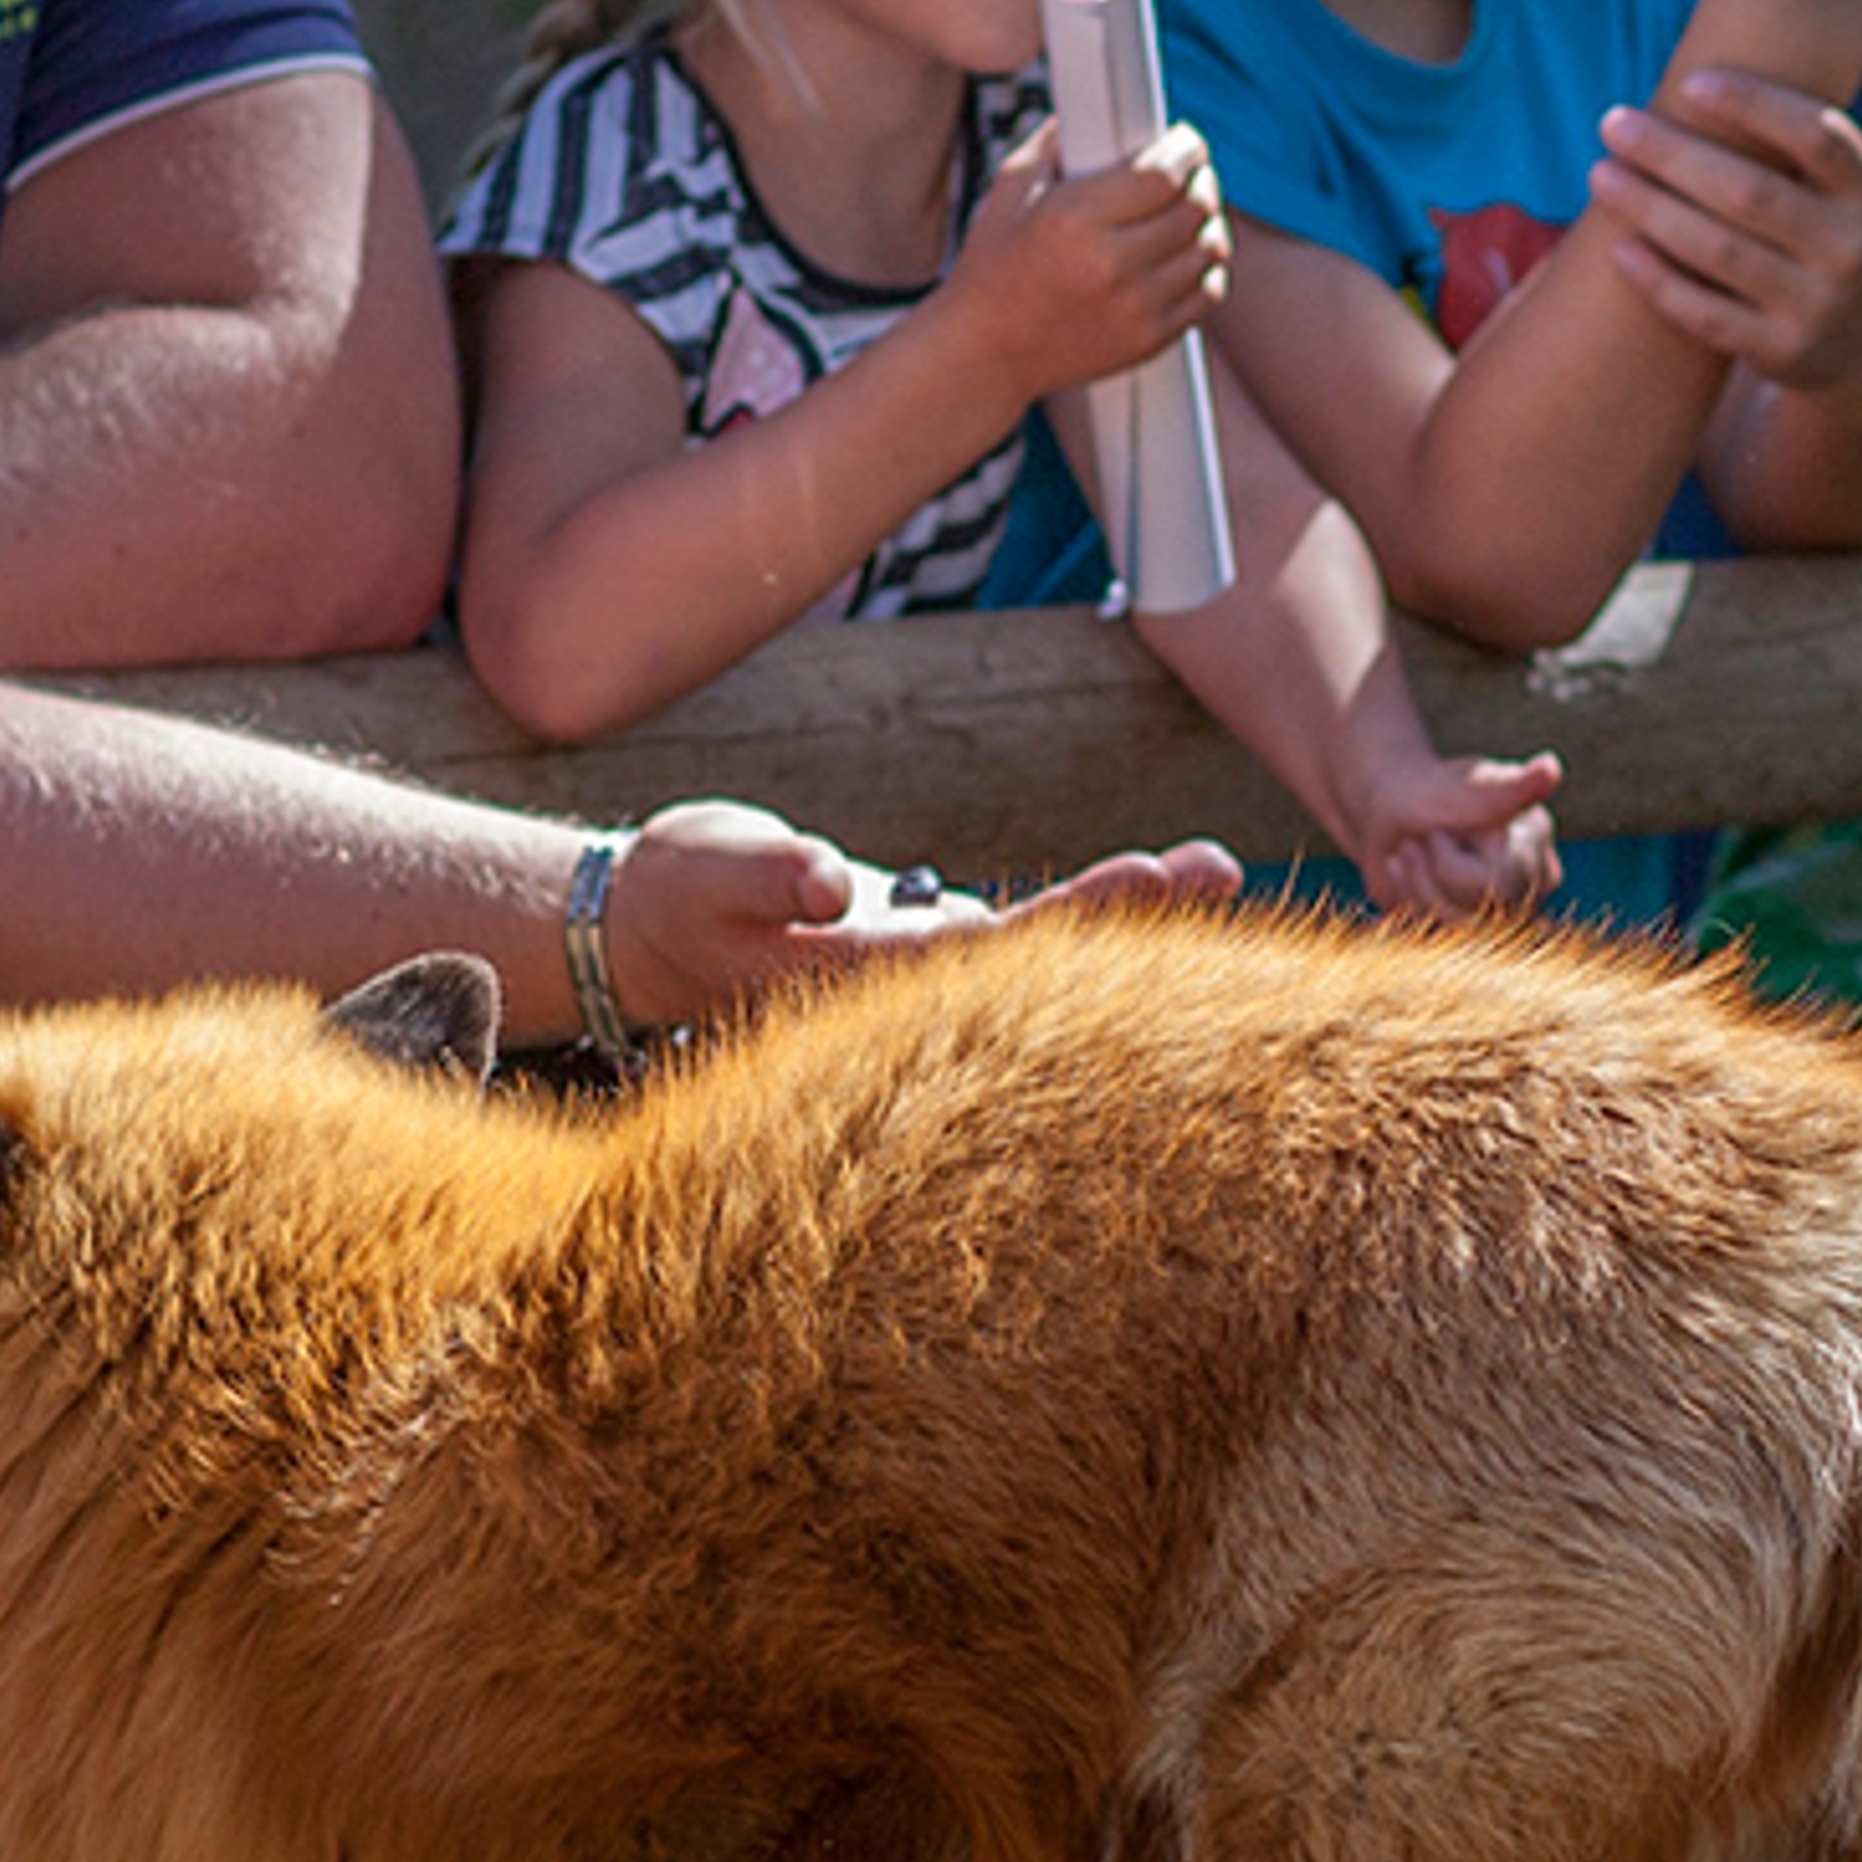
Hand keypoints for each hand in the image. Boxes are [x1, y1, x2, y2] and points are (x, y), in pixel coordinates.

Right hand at [606, 809, 1244, 1022]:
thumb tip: (833, 886)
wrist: (643, 932)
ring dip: (1124, 916)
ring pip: (1041, 954)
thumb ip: (769, 875)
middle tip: (1217, 866)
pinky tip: (1148, 890)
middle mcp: (909, 996)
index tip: (1149, 877)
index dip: (1075, 922)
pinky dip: (1087, 915)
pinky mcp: (926, 951)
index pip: (993, 957)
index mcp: (865, 980)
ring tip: (1211, 868)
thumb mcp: (708, 869)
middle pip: (1040, 965)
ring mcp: (923, 979)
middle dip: (1130, 918)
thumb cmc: (677, 893)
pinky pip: (1023, 940)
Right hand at [939, 118, 1227, 415]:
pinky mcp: (1148, 339)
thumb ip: (1051, 144)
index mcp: (1073, 219)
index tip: (1185, 140)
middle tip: (1190, 171)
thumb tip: (1090, 110)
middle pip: (1195, 206)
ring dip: (1208, 222)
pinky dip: (1207, 268)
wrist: (983, 355)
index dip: (1187, 148)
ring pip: (1210, 248)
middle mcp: (1109, 264)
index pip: (1164, 172)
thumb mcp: (1007, 193)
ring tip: (1190, 211)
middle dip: (1201, 178)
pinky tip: (1187, 255)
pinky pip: (1208, 293)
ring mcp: (1134, 307)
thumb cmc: (990, 269)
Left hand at [1349, 750, 1561, 922]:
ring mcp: (1502, 912)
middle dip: (1431, 875)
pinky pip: (1436, 935)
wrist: (1394, 806)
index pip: (1498, 884)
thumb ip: (1513, 788)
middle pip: (1477, 912)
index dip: (1451, 863)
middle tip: (1417, 842)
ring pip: (1454, 927)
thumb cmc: (1435, 790)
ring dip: (1416, 885)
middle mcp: (1530, 885)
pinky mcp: (1468, 928)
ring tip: (1409, 852)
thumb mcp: (1471, 787)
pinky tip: (1407, 875)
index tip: (1437, 832)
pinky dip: (1410, 902)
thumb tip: (1551, 768)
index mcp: (1536, 846)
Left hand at [1592, 72, 1861, 396]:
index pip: (1817, 136)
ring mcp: (1818, 307)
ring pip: (1719, 251)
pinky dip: (1658, 279)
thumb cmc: (1831, 238)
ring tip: (1601, 173)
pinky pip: (1706, 314)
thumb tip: (1696, 72)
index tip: (1689, 83)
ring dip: (1650, 208)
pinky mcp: (1783, 354)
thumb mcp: (1844, 193)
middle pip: (1749, 191)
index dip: (1755, 105)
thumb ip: (1792, 148)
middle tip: (1613, 122)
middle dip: (1672, 153)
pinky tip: (1618, 247)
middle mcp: (1851, 249)